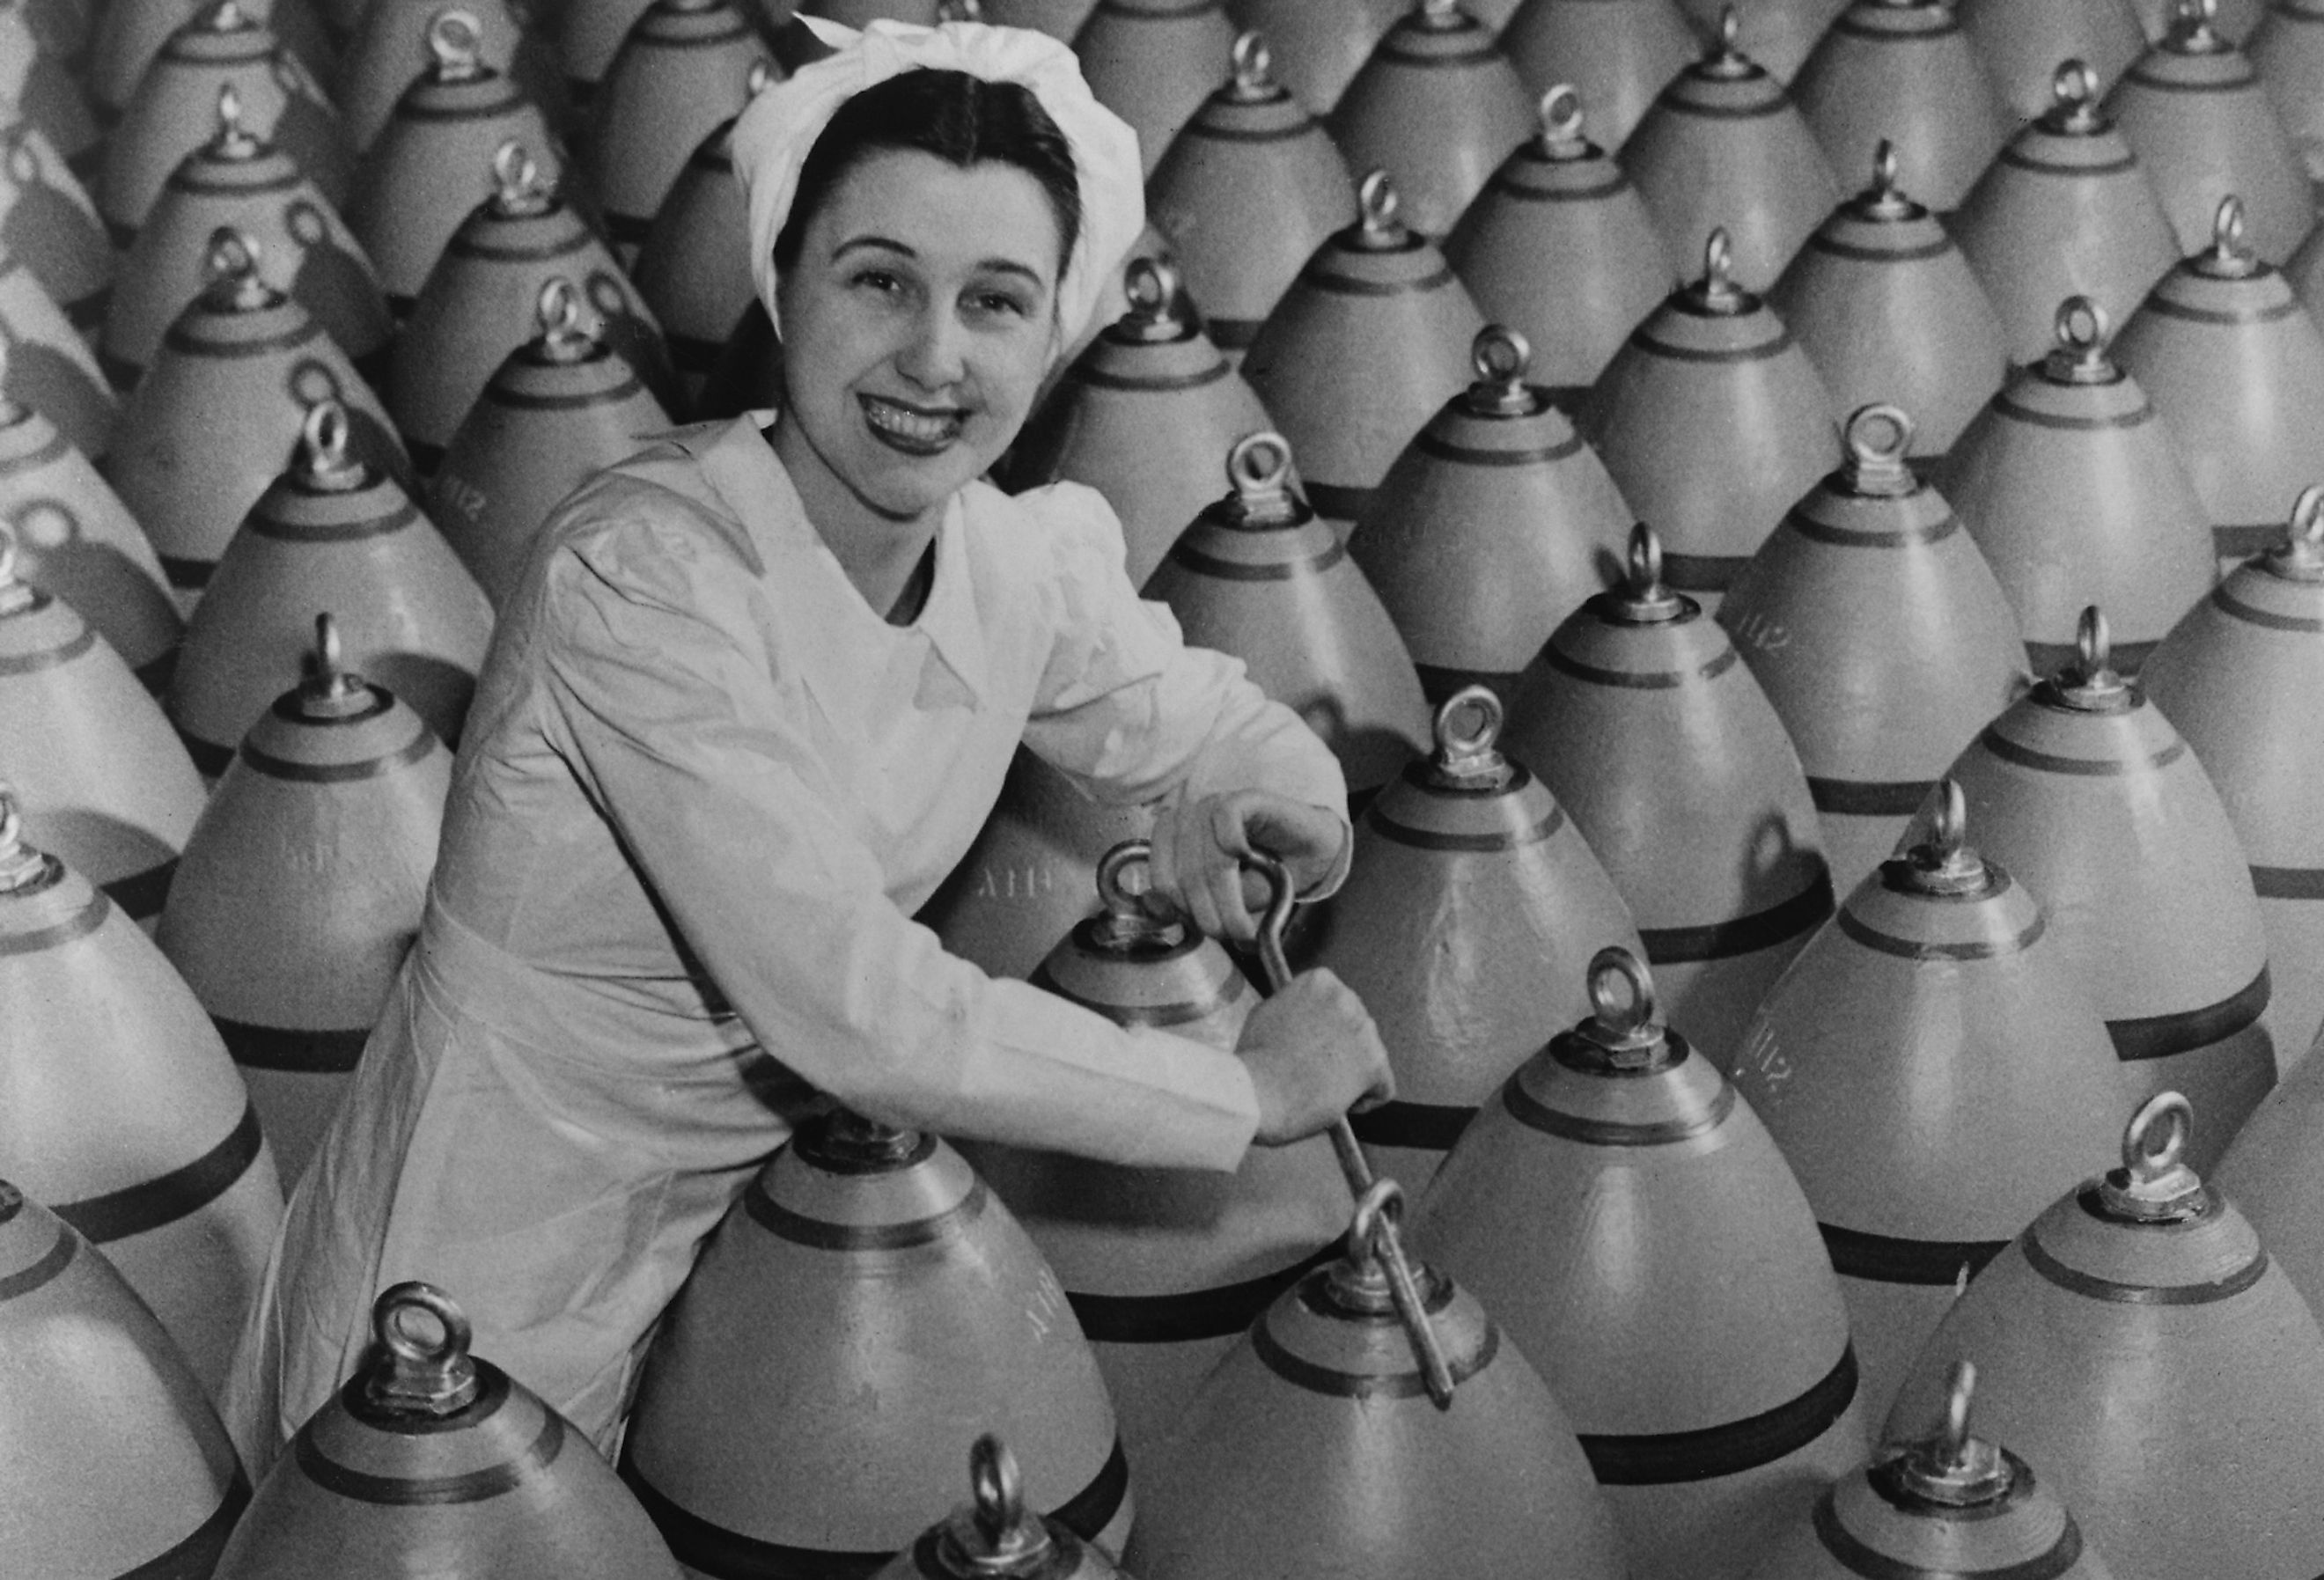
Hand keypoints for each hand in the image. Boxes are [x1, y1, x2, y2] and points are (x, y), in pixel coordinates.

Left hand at [1148, 789, 1347, 944]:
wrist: (1310, 855)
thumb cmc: (1264, 879)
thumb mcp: (1223, 902)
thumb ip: (1190, 905)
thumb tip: (1162, 913)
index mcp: (1171, 844)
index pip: (1161, 880)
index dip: (1182, 911)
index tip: (1207, 931)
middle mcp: (1187, 821)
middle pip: (1186, 874)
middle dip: (1209, 914)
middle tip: (1233, 934)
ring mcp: (1214, 806)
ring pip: (1209, 857)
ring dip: (1228, 899)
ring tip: (1245, 924)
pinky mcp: (1245, 797)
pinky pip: (1227, 817)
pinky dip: (1234, 843)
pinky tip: (1247, 858)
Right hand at [1235, 969, 1393, 1145]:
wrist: (1257, 1091)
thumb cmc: (1255, 1058)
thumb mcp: (1269, 1011)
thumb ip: (1296, 1007)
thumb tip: (1305, 1014)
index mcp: (1322, 981)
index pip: (1338, 1004)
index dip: (1324, 1030)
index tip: (1309, 1047)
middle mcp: (1348, 998)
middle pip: (1356, 1029)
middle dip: (1341, 1051)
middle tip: (1315, 1072)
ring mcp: (1364, 1029)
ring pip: (1371, 1057)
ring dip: (1350, 1075)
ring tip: (1320, 1089)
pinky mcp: (1375, 1063)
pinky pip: (1384, 1086)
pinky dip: (1366, 1099)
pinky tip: (1340, 1104)